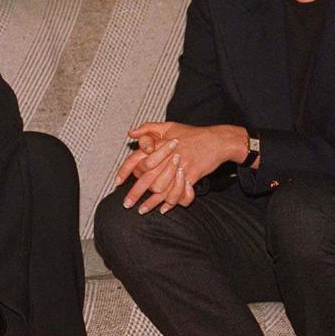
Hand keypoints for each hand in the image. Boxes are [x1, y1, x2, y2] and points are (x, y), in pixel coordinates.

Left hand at [116, 121, 244, 213]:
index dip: (125, 172)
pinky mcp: (191, 176)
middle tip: (126, 204)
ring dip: (150, 202)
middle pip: (145, 178)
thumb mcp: (169, 126)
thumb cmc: (192, 134)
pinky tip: (162, 209)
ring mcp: (179, 168)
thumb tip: (130, 133)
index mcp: (159, 145)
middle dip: (134, 193)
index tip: (117, 183)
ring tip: (141, 210)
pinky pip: (177, 193)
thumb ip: (148, 128)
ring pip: (160, 189)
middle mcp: (166, 157)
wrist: (217, 140)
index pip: (136, 159)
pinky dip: (170, 203)